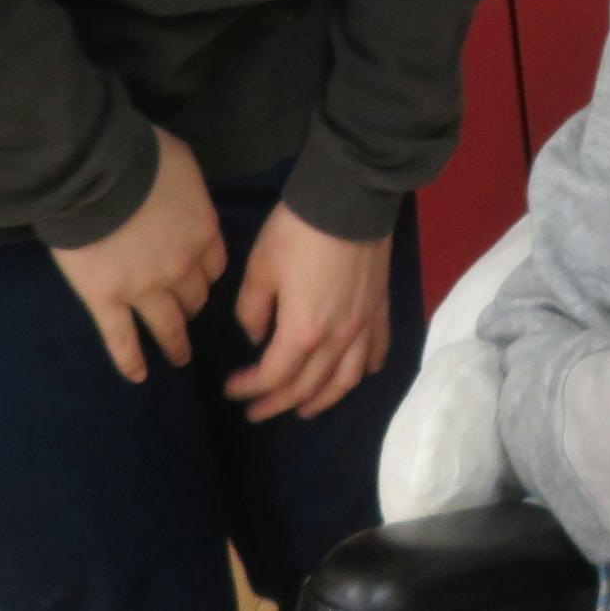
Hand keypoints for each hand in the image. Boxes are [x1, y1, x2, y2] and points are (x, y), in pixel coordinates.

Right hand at [50, 127, 228, 382]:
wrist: (95, 171)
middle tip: (187, 313)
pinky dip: (129, 360)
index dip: (206, 273)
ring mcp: (143, 289)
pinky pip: (120, 339)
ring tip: (180, 357)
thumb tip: (182, 200)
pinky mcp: (106, 300)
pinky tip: (138, 376)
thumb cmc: (140, 156)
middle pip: (195, 297)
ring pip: (167, 325)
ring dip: (176, 343)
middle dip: (192, 305)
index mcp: (201, 233)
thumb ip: (189, 194)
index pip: (213, 266)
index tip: (200, 277)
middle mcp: (180, 268)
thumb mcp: (182, 165)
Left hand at [226, 203, 395, 421]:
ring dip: (323, 399)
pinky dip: (366, 369)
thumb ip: (252, 310)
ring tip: (305, 409)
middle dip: (278, 402)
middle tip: (257, 411)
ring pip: (345, 379)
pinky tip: (358, 374)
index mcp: (302, 332)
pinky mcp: (379, 308)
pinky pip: (376, 350)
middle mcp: (336, 339)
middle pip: (307, 385)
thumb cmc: (298, 232)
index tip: (230, 389)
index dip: (250, 388)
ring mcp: (363, 326)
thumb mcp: (259, 267)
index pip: (273, 375)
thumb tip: (258, 336)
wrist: (349, 199)